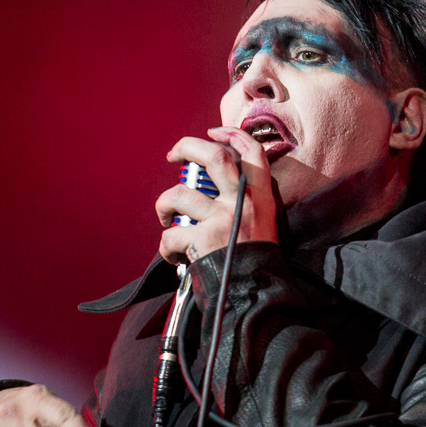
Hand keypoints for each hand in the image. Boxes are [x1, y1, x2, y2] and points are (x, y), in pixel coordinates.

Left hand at [155, 127, 277, 264]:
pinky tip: (173, 255)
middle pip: (214, 157)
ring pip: (178, 194)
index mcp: (261, 196)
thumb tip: (209, 188)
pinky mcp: (203, 239)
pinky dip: (165, 245)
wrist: (256, 295)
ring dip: (163, 205)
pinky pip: (170, 234)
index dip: (232, 134)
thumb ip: (244, 204)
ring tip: (164, 219)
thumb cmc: (254, 262)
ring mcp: (222, 218)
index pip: (253, 152)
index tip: (214, 131)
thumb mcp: (262, 224)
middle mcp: (243, 201)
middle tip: (174, 155)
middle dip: (187, 147)